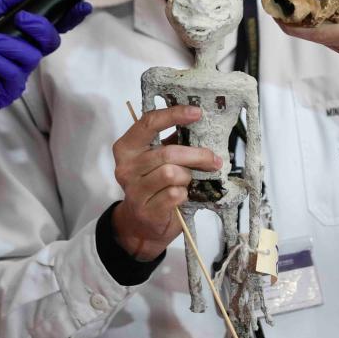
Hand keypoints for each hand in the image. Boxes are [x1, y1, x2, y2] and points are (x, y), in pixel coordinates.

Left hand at [0, 0, 91, 111]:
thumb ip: (4, 1)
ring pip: (30, 56)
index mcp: (24, 36)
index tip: (81, 6)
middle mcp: (26, 54)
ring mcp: (20, 73)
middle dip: (40, 27)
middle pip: (51, 41)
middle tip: (21, 18)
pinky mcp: (9, 90)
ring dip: (7, 44)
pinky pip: (13, 73)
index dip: (70, 18)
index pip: (54, 27)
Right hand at [111, 106, 221, 260]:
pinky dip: (184, 193)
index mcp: (127, 148)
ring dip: (188, 176)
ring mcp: (134, 190)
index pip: (148, 123)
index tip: (197, 113)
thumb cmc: (153, 185)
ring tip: (188, 180)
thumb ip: (171, 142)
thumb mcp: (157, 159)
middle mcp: (125, 167)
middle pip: (168, 153)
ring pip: (172, 174)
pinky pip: (175, 194)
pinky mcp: (146, 210)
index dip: (174, 115)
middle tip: (213, 159)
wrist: (141, 224)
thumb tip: (199, 123)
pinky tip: (181, 195)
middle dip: (196, 155)